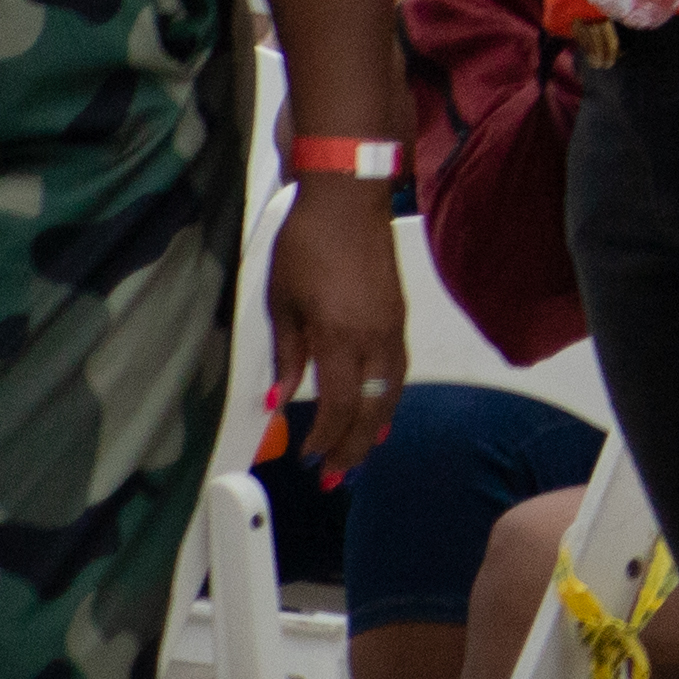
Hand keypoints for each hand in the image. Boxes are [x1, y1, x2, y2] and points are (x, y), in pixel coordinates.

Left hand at [268, 177, 408, 484]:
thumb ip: (288, 353)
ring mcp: (393, 326)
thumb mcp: (282, 301)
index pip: (338, 404)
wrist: (349, 200)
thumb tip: (280, 397)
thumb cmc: (307, 245)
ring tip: (360, 451)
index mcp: (340, 336)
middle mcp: (375, 338)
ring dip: (375, 426)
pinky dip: (387, 397)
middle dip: (355, 446)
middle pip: (373, 407)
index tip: (308, 457)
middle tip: (338, 478)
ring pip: (392, 390)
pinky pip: (397, 369)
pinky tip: (376, 407)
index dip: (325, 438)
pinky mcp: (399, 315)